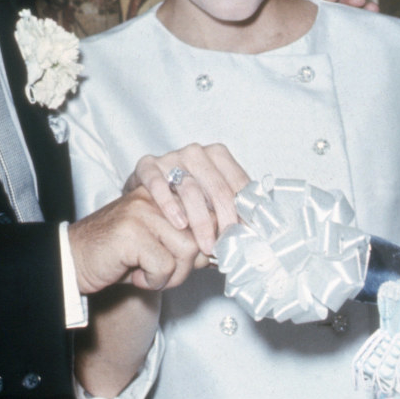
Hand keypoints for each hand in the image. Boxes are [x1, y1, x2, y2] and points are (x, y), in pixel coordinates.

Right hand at [67, 185, 203, 295]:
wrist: (75, 260)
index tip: (208, 259)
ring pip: (187, 250)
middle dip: (190, 264)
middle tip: (166, 273)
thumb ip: (190, 239)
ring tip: (149, 274)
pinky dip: (154, 281)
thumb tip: (225, 249)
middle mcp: (155, 195)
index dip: (214, 239)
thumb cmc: (120, 255)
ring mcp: (142, 211)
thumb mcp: (160, 242)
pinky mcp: (131, 231)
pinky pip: (164, 264)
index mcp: (165, 192)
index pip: (209, 208)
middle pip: (202, 233)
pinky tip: (136, 276)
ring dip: (172, 275)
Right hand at [127, 142, 249, 255]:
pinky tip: (178, 223)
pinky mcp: (146, 166)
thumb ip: (230, 213)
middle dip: (225, 220)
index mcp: (218, 156)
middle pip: (217, 187)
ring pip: (191, 188)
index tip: (248, 236)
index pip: (238, 183)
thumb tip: (255, 237)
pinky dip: (169, 203)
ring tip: (205, 245)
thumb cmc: (184, 205)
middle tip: (227, 246)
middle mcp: (195, 153)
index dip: (245, 212)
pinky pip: (158, 182)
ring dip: (201, 220)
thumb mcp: (210, 206)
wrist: (144, 197)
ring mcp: (170, 157)